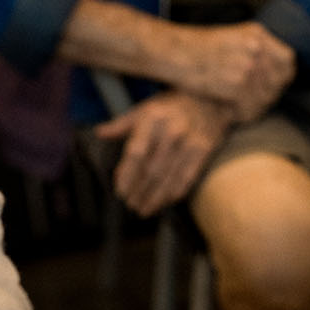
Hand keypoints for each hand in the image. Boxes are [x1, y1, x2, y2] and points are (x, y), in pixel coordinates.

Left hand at [97, 92, 233, 215]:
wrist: (209, 99)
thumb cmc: (170, 107)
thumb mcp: (144, 109)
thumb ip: (121, 124)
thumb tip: (99, 132)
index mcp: (152, 119)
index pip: (136, 153)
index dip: (127, 176)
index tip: (120, 192)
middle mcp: (172, 130)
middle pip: (152, 170)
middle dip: (139, 191)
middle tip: (131, 205)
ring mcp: (190, 141)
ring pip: (168, 178)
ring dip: (155, 198)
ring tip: (144, 209)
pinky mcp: (204, 149)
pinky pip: (187, 178)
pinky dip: (174, 193)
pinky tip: (165, 202)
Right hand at [167, 22, 296, 122]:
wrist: (172, 52)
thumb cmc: (196, 49)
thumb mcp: (232, 38)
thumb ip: (255, 51)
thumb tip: (277, 76)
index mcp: (257, 34)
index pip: (288, 60)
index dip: (282, 78)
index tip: (272, 87)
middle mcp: (257, 47)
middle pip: (279, 82)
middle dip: (267, 96)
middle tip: (251, 103)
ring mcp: (248, 65)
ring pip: (264, 98)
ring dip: (253, 107)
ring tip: (237, 108)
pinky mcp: (235, 83)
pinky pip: (248, 108)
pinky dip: (240, 114)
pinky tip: (229, 112)